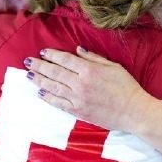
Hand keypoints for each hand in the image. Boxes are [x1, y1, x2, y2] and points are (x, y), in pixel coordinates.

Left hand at [24, 46, 154, 131]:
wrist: (133, 111)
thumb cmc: (126, 87)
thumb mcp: (113, 66)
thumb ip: (93, 57)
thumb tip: (78, 50)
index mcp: (89, 70)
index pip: (64, 60)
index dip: (52, 55)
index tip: (43, 52)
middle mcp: (80, 84)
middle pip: (54, 72)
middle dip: (39, 66)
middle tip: (27, 61)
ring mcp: (77, 99)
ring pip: (53, 87)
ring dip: (39, 80)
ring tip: (29, 75)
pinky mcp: (78, 111)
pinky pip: (59, 103)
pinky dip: (48, 98)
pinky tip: (40, 93)